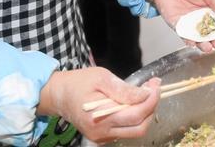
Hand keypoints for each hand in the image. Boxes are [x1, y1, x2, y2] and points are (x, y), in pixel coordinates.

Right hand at [38, 67, 159, 142]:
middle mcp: (101, 132)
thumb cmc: (79, 82)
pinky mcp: (102, 137)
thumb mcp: (101, 77)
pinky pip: (125, 131)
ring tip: (144, 94)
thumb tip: (144, 94)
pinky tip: (132, 103)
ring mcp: (101, 137)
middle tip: (152, 89)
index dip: (151, 99)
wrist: (59, 95)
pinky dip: (134, 119)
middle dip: (151, 107)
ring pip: (134, 132)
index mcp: (100, 116)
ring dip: (145, 114)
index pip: (136, 114)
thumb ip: (123, 89)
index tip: (155, 84)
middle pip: (139, 127)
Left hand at [143, 0, 214, 51]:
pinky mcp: (178, 26)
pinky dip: (188, 41)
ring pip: (198, 38)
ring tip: (208, 48)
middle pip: (211, 34)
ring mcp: (190, 24)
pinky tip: (192, 43)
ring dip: (203, 45)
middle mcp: (201, 19)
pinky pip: (184, 36)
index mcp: (210, 10)